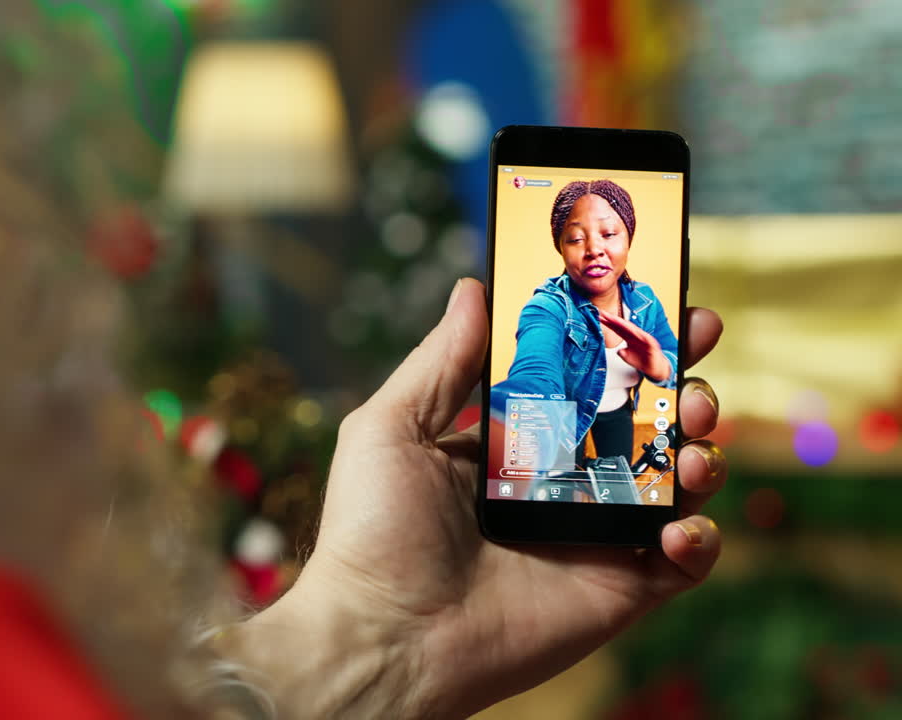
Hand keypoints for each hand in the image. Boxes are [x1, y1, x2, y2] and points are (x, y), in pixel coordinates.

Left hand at [227, 279, 724, 718]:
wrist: (385, 637)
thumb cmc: (372, 531)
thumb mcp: (392, 427)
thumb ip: (442, 361)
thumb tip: (472, 287)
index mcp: (512, 439)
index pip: (583, 377)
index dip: (623, 337)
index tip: (657, 296)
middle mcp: (560, 481)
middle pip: (644, 419)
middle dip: (681, 379)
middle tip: (695, 347)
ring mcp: (594, 534)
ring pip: (677, 479)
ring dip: (701, 447)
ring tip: (693, 434)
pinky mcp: (619, 589)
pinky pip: (685, 560)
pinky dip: (702, 537)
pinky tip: (679, 522)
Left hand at [598, 307, 672, 382]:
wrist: (654, 368)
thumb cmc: (641, 361)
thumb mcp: (627, 357)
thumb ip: (622, 353)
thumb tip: (619, 351)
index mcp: (629, 338)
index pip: (617, 328)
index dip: (608, 323)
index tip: (599, 317)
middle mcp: (636, 336)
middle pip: (623, 326)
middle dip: (613, 319)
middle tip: (603, 313)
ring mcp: (644, 339)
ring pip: (633, 330)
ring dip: (625, 324)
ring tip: (616, 320)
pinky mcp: (652, 344)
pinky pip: (646, 338)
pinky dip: (641, 335)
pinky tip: (635, 331)